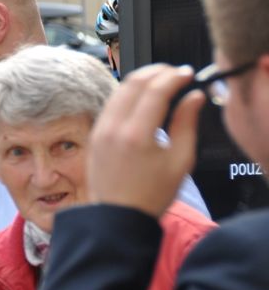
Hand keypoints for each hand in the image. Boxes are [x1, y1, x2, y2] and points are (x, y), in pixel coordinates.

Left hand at [88, 64, 204, 217]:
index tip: (188, 74)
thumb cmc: (150, 195)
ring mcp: (100, 131)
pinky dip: (128, 94)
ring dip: (141, 80)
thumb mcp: (180, 161)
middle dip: (157, 72)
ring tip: (162, 82)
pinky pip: (111, 104)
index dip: (175, 76)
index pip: (156, 89)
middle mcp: (113, 128)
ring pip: (119, 90)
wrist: (118, 217)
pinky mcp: (94, 135)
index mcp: (137, 135)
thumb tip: (194, 97)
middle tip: (176, 74)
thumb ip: (187, 124)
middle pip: (134, 82)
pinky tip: (142, 99)